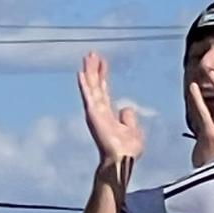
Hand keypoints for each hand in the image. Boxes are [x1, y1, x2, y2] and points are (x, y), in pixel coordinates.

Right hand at [77, 52, 142, 178]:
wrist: (122, 159)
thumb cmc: (127, 149)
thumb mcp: (133, 130)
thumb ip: (129, 118)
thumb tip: (126, 108)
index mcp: (107, 114)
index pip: (104, 90)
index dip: (103, 76)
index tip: (102, 62)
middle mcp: (99, 111)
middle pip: (95, 85)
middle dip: (94, 69)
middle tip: (91, 53)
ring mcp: (95, 112)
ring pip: (91, 87)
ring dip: (88, 71)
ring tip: (87, 57)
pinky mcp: (93, 114)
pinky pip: (88, 96)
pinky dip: (84, 85)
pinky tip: (81, 73)